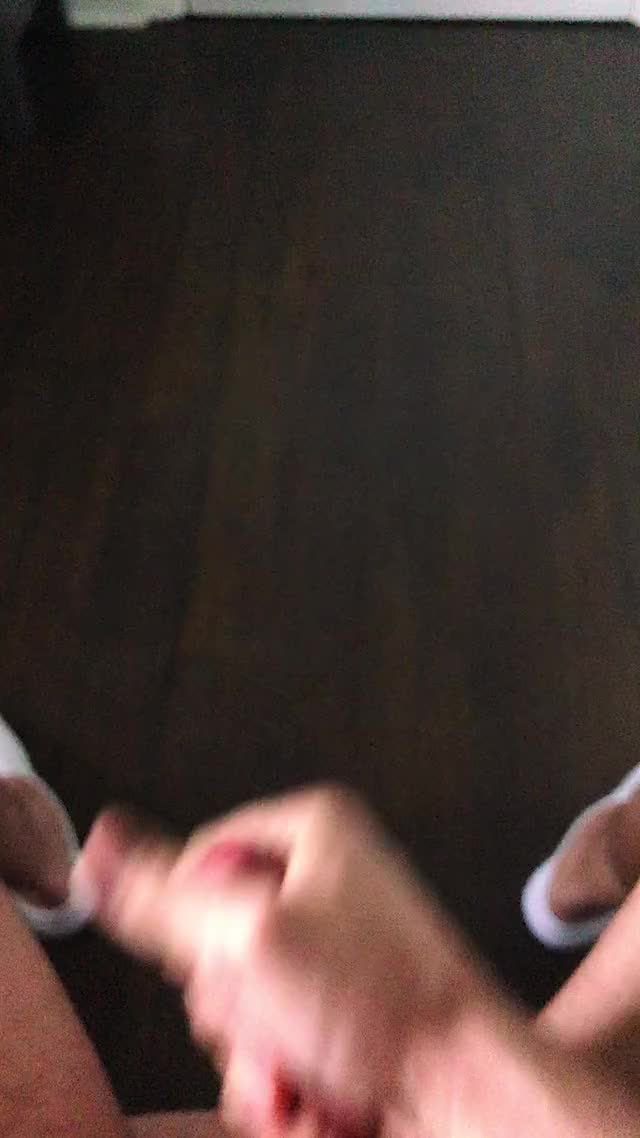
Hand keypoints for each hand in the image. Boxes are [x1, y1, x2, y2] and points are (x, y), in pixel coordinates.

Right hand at [77, 788, 486, 1137]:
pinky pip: (276, 1042)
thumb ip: (165, 898)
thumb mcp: (251, 936)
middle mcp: (327, 882)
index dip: (189, 918)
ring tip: (303, 1072)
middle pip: (215, 941)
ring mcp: (335, 951)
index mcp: (315, 832)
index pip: (200, 856)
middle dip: (233, 1009)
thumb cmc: (387, 1004)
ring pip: (241, 1006)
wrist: (467, 1093)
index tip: (208, 958)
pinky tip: (318, 1095)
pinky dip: (286, 1084)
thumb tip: (102, 850)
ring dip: (257, 1059)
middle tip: (270, 1020)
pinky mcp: (341, 1010)